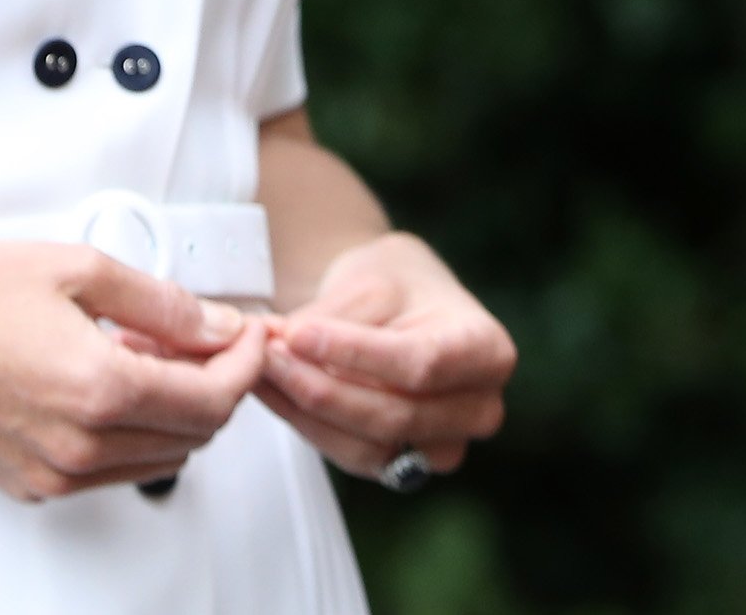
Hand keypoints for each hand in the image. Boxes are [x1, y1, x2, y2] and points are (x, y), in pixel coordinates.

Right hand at [0, 242, 270, 500]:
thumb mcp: (78, 269)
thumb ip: (163, 304)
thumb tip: (219, 326)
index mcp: (99, 389)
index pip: (213, 398)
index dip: (244, 362)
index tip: (247, 332)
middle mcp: (81, 445)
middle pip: (196, 434)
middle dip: (216, 384)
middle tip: (205, 337)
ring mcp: (56, 474)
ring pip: (161, 458)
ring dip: (176, 411)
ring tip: (149, 355)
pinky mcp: (33, 485)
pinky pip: (114, 471)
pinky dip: (133, 434)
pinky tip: (111, 384)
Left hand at [255, 232, 513, 483]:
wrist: (399, 303)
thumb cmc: (396, 284)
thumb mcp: (372, 281)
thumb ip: (334, 319)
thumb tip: (282, 343)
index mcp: (487, 350)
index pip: (422, 363)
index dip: (355, 353)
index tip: (298, 334)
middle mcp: (478, 407)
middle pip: (394, 415)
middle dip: (319, 386)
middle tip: (264, 353)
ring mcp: (445, 445)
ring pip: (368, 446)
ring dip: (304, 410)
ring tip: (258, 369)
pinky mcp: (405, 464)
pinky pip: (352, 456)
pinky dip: (306, 425)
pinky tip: (272, 392)